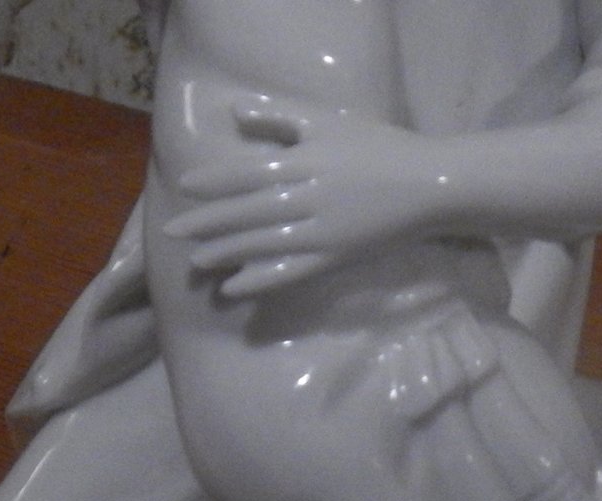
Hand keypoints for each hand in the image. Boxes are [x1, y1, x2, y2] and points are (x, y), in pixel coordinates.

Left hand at [162, 103, 447, 296]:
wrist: (429, 187)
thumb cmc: (378, 148)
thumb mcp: (329, 123)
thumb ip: (282, 119)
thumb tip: (236, 112)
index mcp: (304, 162)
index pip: (248, 174)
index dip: (215, 182)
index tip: (185, 189)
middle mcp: (306, 198)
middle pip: (248, 212)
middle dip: (208, 223)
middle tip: (173, 234)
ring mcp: (319, 233)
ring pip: (262, 244)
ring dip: (226, 253)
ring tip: (196, 262)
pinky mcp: (333, 258)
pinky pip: (289, 273)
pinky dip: (260, 280)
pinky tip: (234, 287)